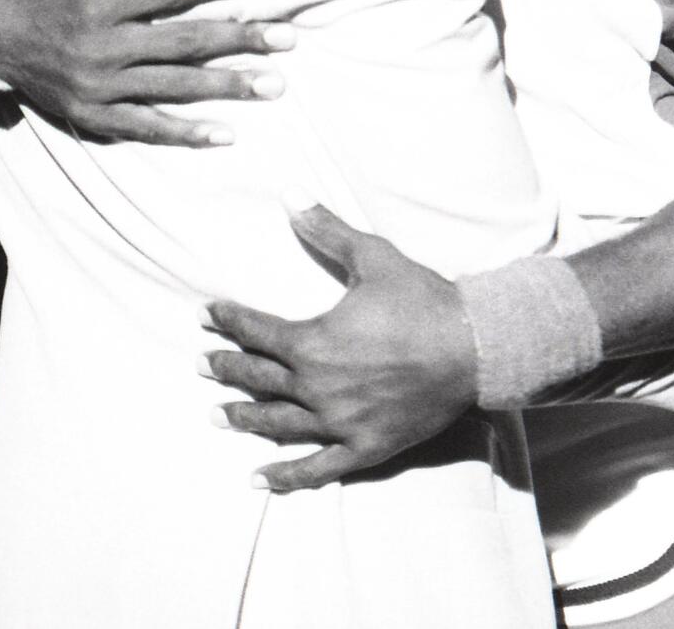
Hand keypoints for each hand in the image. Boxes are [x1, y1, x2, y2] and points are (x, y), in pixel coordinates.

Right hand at [0, 0, 294, 144]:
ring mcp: (98, 88)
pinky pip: (146, 127)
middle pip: (182, 44)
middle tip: (288, 39)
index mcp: (97, 4)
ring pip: (173, 89)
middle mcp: (100, 49)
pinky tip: (227, 134)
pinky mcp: (94, 116)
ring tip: (275, 85)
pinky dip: (186, 134)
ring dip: (227, 88)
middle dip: (239, 41)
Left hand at [201, 204, 477, 490]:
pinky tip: (258, 480)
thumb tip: (289, 193)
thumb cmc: (422, 299)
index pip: (257, 330)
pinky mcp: (364, 446)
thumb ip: (327, 229)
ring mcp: (339, 422)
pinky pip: (317, 469)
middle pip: (259, 379)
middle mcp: (318, 387)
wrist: (473, 347)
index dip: (228, 320)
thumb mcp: (373, 256)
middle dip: (227, 368)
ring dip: (244, 419)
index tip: (205, 314)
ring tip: (217, 417)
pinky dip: (285, 476)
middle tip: (200, 364)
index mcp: (314, 342)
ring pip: (278, 424)